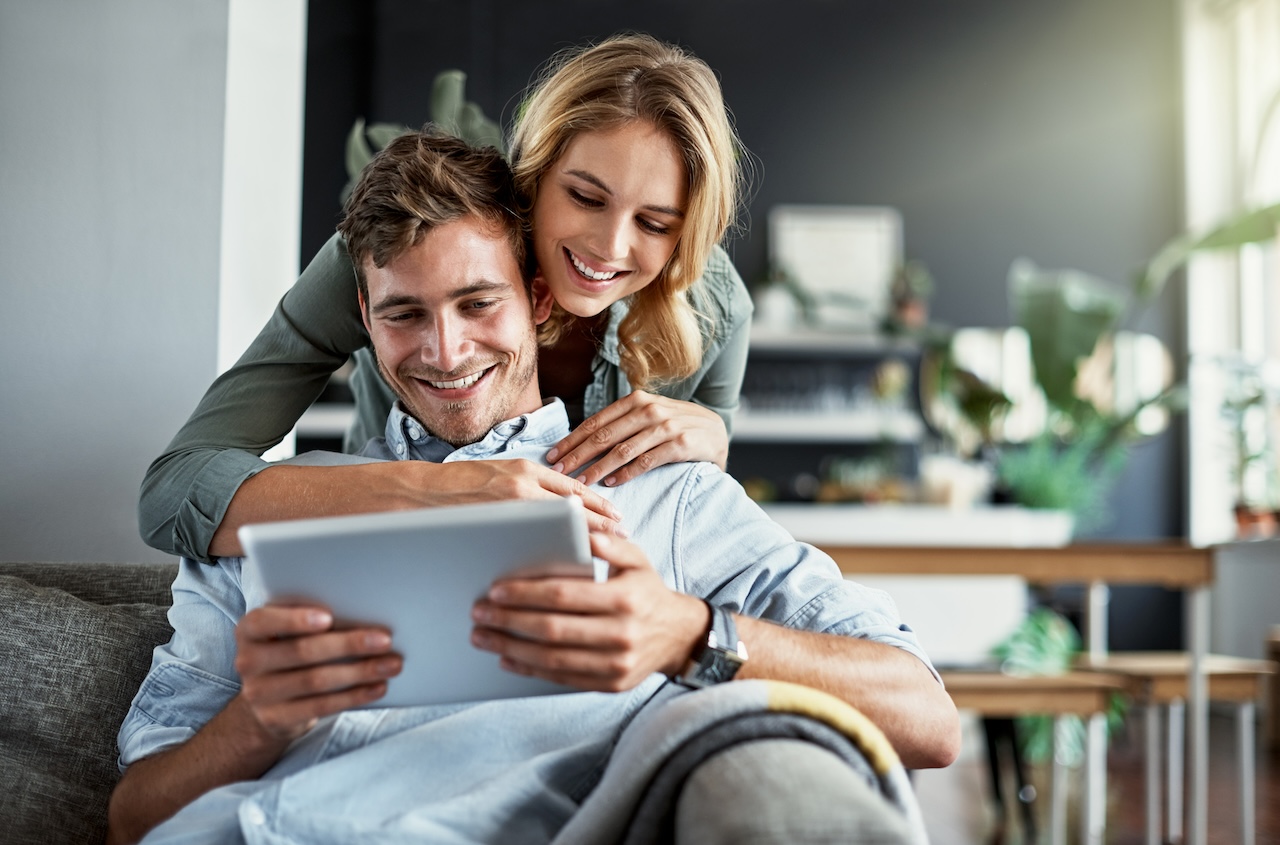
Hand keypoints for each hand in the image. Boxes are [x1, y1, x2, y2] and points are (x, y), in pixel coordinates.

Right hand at [233, 605, 401, 742]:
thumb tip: (365, 611)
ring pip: (316, 681)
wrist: (268, 700)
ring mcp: (259, 693)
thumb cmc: (289, 651)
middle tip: (385, 640)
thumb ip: (312, 620)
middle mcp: (248, 661)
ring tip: (391, 665)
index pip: (264, 622)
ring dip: (360, 672)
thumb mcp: (288, 631)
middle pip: (302, 652)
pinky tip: (377, 687)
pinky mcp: (276, 718)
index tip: (329, 618)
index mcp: (249, 630)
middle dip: (349, 644)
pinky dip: (354, 696)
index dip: (295, 620)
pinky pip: (321, 706)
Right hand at [422, 459, 626, 535]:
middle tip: (625, 536)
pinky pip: (534, 542)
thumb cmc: (456, 486)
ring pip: (560, 525)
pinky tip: (568, 563)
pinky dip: (555, 552)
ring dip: (585, 538)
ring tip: (606, 551)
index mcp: (525, 470)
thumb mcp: (497, 475)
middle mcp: (523, 484)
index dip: (598, 504)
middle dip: (601, 522)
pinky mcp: (498, 527)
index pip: (572, 488)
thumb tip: (555, 508)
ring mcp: (511, 507)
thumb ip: (525, 488)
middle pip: (575, 507)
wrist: (417, 493)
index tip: (617, 516)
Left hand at [469, 533, 708, 691]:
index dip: (526, 593)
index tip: (495, 588)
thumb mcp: (638, 560)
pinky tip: (506, 658)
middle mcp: (621, 634)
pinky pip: (562, 679)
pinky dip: (530, 669)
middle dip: (509, 620)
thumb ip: (611, 545)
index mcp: (624, 599)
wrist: (678, 636)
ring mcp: (616, 664)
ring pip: (552, 659)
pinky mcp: (610, 684)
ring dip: (511, 648)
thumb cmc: (647, 591)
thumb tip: (583, 531)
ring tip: (482, 636)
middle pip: (552, 629)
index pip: (564, 596)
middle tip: (478, 612)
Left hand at [545, 393, 727, 487]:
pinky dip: (627, 473)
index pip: (595, 421)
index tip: (552, 455)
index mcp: (636, 400)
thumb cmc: (675, 426)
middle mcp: (649, 409)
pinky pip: (647, 460)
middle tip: (558, 471)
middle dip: (577, 455)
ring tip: (581, 482)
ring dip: (598, 467)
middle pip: (604, 435)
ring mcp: (666, 425)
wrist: (717, 431)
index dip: (571, 440)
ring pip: (622, 449)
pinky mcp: (681, 444)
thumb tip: (583, 441)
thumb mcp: (648, 416)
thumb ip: (622, 423)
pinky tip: (612, 482)